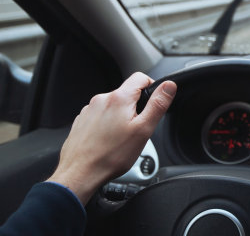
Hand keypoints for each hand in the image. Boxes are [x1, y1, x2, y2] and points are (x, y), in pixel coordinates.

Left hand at [47, 72, 175, 204]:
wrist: (80, 174)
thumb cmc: (111, 156)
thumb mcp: (143, 130)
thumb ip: (158, 104)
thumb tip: (169, 86)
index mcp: (119, 98)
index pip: (140, 77)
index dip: (152, 87)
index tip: (153, 103)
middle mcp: (101, 99)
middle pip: (126, 93)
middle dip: (136, 107)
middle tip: (137, 129)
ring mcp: (89, 110)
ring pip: (113, 106)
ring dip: (121, 117)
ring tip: (121, 138)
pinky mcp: (82, 121)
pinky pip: (100, 116)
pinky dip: (107, 125)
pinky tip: (108, 141)